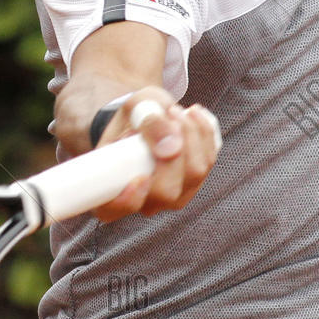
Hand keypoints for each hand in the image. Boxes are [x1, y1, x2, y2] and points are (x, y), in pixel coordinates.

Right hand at [90, 88, 220, 221]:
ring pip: (193, 174)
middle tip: (166, 115)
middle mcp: (142, 201)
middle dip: (174, 151)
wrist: (145, 117)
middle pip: (167, 192)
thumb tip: (171, 147)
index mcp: (110, 190)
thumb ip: (147, 121)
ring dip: (191, 135)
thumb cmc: (132, 117)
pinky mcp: (194, 182)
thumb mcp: (135, 107)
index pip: (111, 210)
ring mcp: (172, 196)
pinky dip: (204, 133)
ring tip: (175, 111)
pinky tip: (192, 114)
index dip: (127, 200)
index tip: (139, 177)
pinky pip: (209, 160)